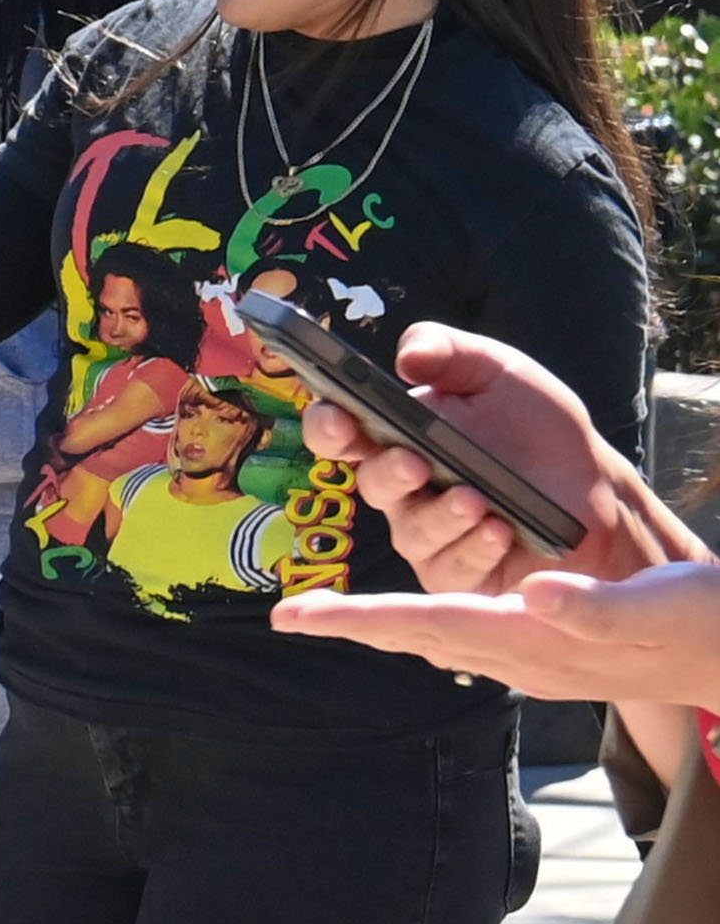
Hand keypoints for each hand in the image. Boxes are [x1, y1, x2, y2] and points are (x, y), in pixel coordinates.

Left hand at [276, 561, 719, 711]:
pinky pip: (471, 642)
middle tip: (290, 615)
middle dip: (354, 625)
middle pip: (419, 635)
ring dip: (387, 626)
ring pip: (441, 640)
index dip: (361, 618)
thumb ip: (594, 606)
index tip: (300, 616)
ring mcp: (536, 663)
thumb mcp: (658, 603)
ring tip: (332, 615)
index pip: (430, 622)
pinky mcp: (550, 656)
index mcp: (538, 639)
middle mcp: (524, 657)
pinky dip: (431, 625)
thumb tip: (533, 594)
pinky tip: (417, 620)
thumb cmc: (704, 622)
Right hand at [285, 323, 692, 599]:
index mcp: (396, 436)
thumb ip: (450, 351)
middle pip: (371, 485)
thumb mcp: (499, 372)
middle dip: (388, 474)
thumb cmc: (536, 426)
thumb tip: (407, 357)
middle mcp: (402, 488)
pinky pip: (452, 567)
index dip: (328, 425)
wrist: (595, 485)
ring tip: (476, 500)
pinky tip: (500, 529)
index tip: (339, 415)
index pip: (341, 433)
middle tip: (414, 462)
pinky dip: (474, 547)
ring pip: (412, 532)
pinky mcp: (458, 572)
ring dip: (441, 516)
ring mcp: (427, 534)